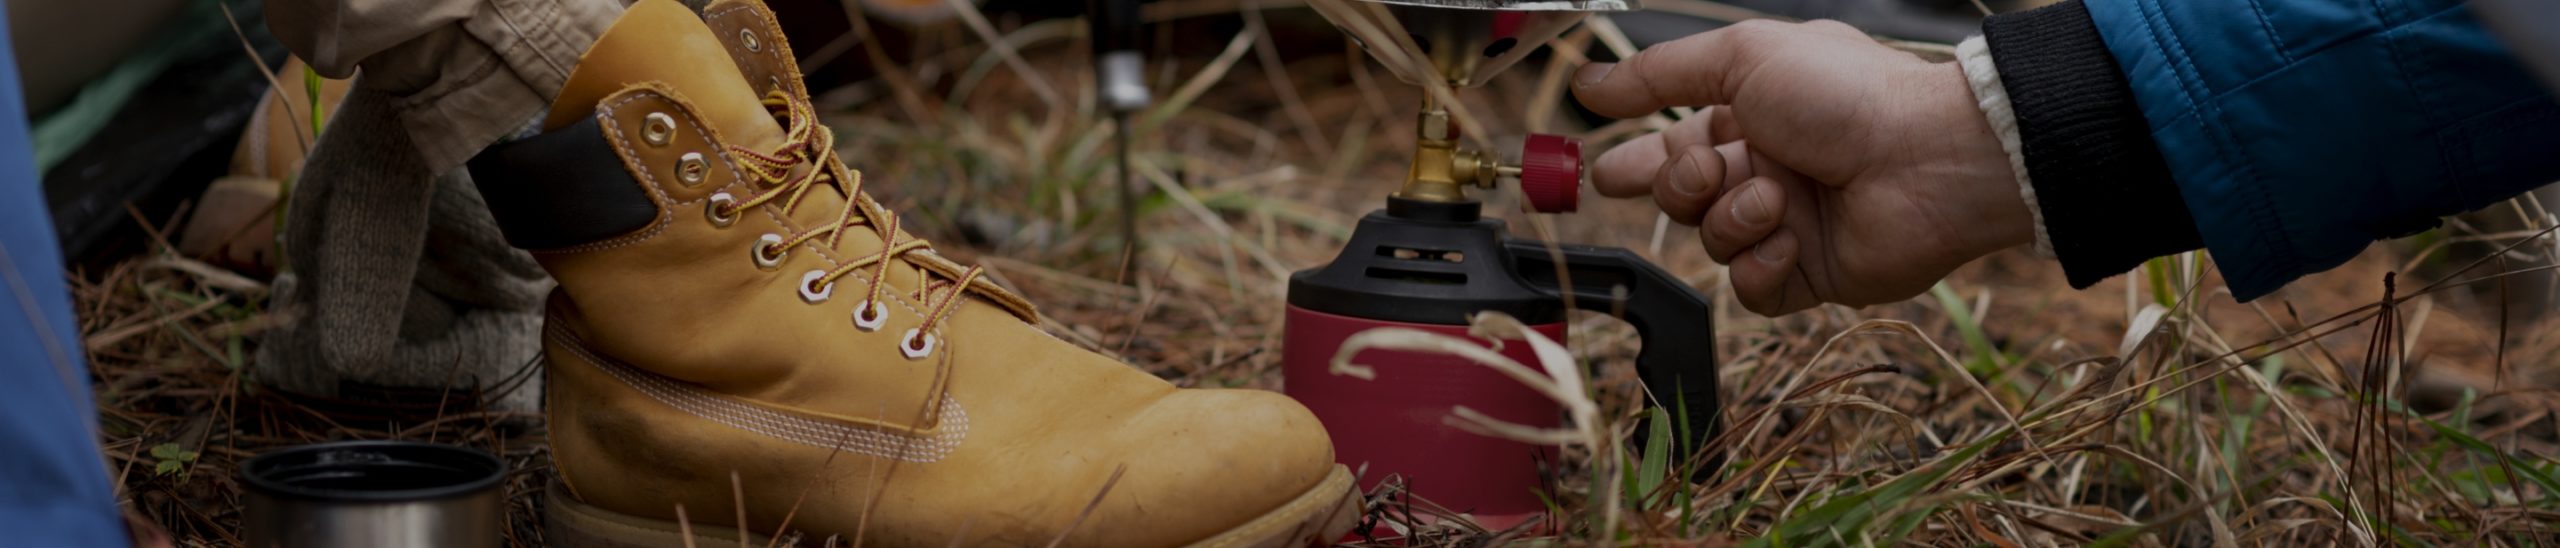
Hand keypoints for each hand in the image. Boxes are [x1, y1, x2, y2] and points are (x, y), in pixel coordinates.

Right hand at [1572, 20, 2034, 315]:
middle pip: (1679, 198)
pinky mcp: (1809, 275)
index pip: (1670, 144)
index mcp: (1748, 118)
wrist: (1926, 157)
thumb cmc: (1845, 95)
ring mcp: (1785, 224)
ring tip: (1777, 198)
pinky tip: (1790, 240)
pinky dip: (1762, 265)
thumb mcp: (1742, 58)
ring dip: (1734, 219)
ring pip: (1712, 242)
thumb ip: (1659, 73)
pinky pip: (1751, 289)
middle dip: (1680, 187)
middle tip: (1708, 173)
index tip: (1604, 173)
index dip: (1633, 161)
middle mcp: (1763, 171)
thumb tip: (1589, 82)